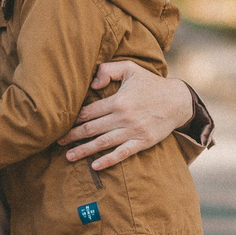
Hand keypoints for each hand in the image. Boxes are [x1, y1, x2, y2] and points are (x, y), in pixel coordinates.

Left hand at [60, 62, 197, 169]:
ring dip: (84, 150)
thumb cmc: (150, 83)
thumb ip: (108, 70)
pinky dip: (108, 161)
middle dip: (73, 136)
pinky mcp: (142, 142)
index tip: (60, 124)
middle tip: (57, 142)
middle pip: (92, 129)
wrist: (177, 101)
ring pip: (103, 143)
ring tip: (69, 156)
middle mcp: (123, 117)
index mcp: (118, 100)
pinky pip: (122, 154)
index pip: (89, 112)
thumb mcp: (130, 69)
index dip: (73, 119)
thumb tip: (93, 83)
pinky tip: (95, 166)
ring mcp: (133, 131)